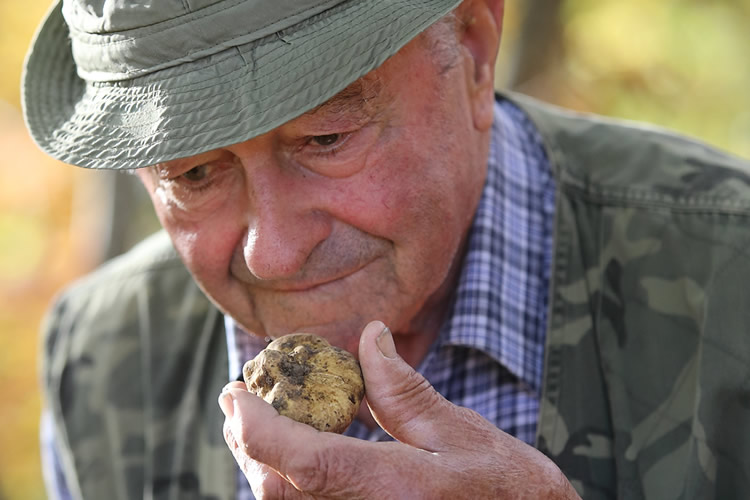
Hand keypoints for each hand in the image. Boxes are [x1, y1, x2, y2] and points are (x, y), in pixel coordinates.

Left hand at [219, 321, 580, 498]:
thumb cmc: (507, 489)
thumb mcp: (459, 431)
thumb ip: (403, 388)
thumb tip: (369, 336)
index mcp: (393, 489)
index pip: (303, 461)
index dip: (258, 426)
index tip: (237, 393)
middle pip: (278, 492)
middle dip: (248, 443)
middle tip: (238, 401)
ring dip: (261, 463)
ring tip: (254, 422)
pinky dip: (287, 482)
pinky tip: (293, 454)